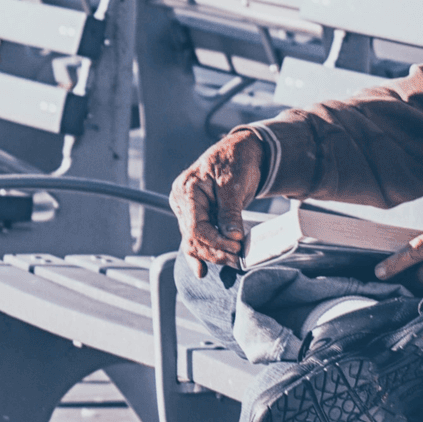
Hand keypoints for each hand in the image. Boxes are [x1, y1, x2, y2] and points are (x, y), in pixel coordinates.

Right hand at [170, 130, 264, 276]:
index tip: (236, 246)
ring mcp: (187, 209)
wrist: (241, 150)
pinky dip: (200, 254)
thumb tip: (232, 237)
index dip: (215, 241)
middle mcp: (181, 201)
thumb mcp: (234, 184)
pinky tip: (201, 271)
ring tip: (231, 261)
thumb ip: (230, 211)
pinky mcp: (196, 215)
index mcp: (186, 190)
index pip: (195, 227)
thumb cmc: (236, 160)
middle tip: (237, 258)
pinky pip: (195, 238)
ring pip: (193, 241)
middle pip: (193, 237)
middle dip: (215, 251)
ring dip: (212, 254)